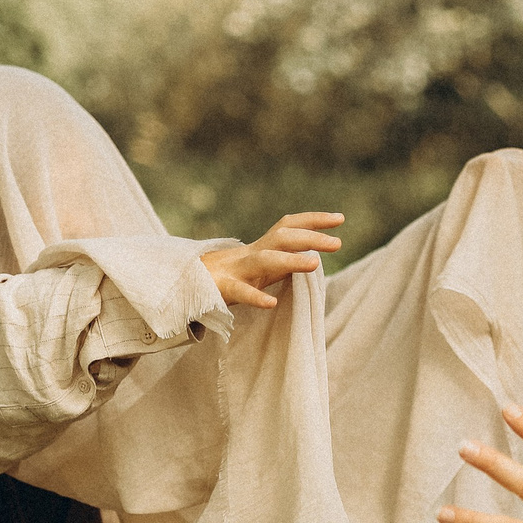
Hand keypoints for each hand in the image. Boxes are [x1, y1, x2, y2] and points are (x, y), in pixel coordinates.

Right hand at [203, 212, 342, 309]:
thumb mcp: (257, 268)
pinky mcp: (221, 290)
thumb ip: (281, 261)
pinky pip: (240, 292)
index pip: (289, 226)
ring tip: (315, 264)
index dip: (314, 220)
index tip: (340, 218)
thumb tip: (314, 257)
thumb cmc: (226, 278)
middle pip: (282, 238)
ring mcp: (236, 271)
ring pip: (265, 260)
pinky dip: (255, 297)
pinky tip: (271, 303)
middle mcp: (250, 254)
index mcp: (261, 248)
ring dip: (290, 261)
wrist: (182, 285)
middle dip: (310, 238)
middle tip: (337, 244)